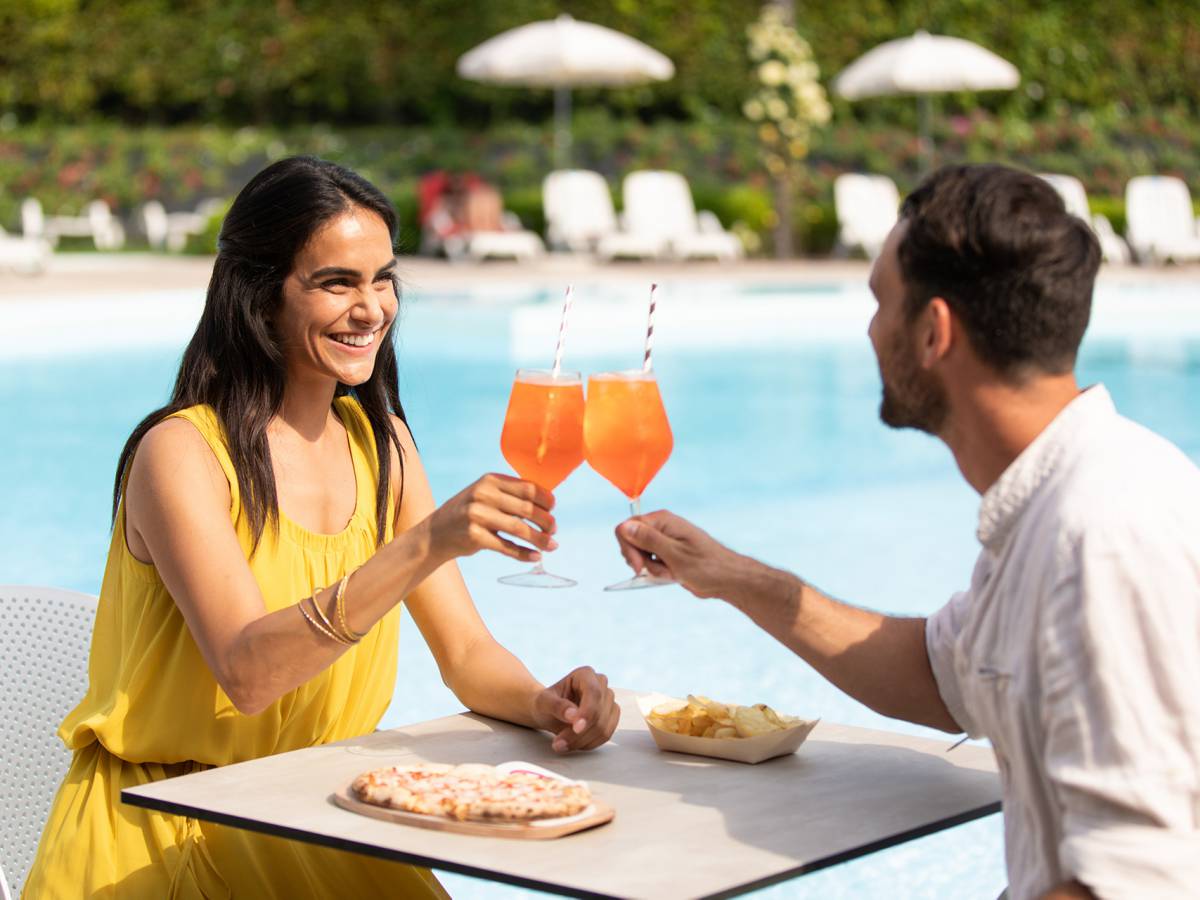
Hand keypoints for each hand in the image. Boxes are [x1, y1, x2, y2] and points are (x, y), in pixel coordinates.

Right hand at [427, 473, 556, 563]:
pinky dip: (524, 554)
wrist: (435, 533)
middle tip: (554, 530)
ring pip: (520, 529)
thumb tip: (547, 504)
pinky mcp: (474, 537)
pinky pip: (507, 547)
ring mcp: (477, 516)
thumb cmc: (468, 513)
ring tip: (552, 546)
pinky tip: (536, 557)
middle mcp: (483, 495)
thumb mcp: (484, 495)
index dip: (546, 499)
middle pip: (527, 508)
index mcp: (490, 480)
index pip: (528, 488)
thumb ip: (510, 495)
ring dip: (540, 539)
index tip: (553, 509)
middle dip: (546, 521)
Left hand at [531, 666, 619, 752]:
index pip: (594, 692)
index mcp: (585, 674)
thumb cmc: (545, 703)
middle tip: (558, 744)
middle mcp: (601, 685)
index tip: (576, 728)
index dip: (588, 712)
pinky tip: (573, 744)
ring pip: (603, 727)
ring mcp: (608, 701)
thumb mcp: (543, 702)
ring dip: (582, 741)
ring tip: (561, 745)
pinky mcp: (610, 717)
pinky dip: (588, 744)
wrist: (549, 713)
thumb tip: (573, 716)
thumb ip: (557, 706)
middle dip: (579, 733)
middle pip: (599, 712)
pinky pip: (605, 735)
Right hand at [616, 510, 743, 598]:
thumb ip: (648, 540)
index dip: (628, 547)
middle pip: (631, 541)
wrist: (726, 579)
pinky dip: (658, 572)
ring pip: (640, 554)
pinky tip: (673, 575)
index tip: (638, 566)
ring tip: (671, 573)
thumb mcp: (673, 554)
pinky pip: (651, 562)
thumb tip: (625, 526)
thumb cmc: (706, 566)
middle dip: (640, 560)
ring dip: (651, 568)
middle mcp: (661, 527)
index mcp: (662, 520)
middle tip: (657, 571)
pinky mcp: (667, 553)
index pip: (626, 527)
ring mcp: (664, 540)